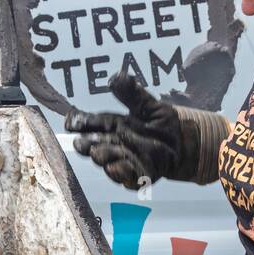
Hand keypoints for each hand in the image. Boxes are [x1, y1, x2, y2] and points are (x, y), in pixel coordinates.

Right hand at [64, 73, 185, 189]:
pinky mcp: (135, 176)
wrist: (182, 142)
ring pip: (107, 161)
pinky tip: (118, 166)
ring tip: (99, 152)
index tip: (70, 122)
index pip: (90, 123)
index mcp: (111, 126)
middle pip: (93, 145)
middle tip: (81, 142)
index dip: (78, 122)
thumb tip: (116, 77)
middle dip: (86, 144)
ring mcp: (122, 161)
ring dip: (103, 157)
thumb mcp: (148, 104)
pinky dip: (121, 173)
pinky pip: (125, 177)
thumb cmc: (161, 123)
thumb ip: (132, 93)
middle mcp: (113, 145)